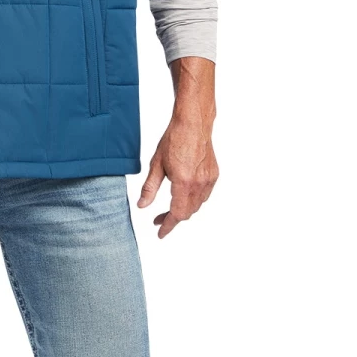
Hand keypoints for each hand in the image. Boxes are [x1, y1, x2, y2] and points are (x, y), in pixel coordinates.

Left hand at [137, 56, 218, 238]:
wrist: (193, 123)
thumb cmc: (174, 140)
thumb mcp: (156, 165)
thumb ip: (149, 188)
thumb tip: (142, 206)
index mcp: (184, 183)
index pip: (177, 214)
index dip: (168, 226)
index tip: (160, 233)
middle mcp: (199, 184)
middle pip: (188, 212)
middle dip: (173, 218)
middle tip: (158, 219)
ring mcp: (209, 180)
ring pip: (197, 205)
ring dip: (184, 210)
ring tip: (170, 209)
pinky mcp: (214, 174)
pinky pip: (204, 195)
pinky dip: (194, 200)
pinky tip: (184, 195)